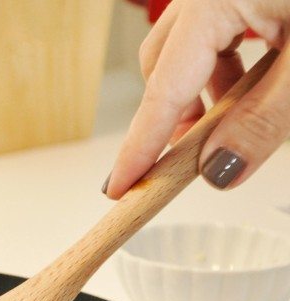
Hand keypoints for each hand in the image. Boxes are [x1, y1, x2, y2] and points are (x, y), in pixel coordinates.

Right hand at [104, 0, 289, 196]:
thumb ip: (266, 120)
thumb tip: (218, 171)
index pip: (163, 91)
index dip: (140, 146)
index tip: (119, 189)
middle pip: (162, 63)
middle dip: (171, 115)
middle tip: (187, 163)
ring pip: (192, 46)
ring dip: (206, 91)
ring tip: (242, 122)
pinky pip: (223, 26)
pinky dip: (234, 63)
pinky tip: (265, 80)